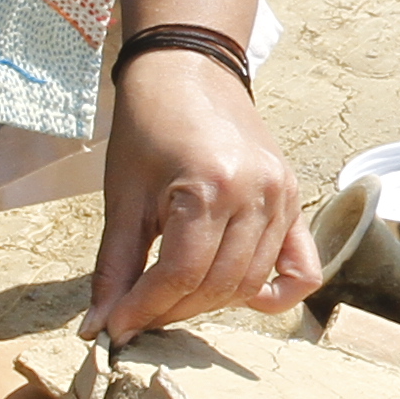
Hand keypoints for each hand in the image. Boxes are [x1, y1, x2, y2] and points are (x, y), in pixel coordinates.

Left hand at [86, 50, 315, 336]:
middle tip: (136, 316)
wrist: (188, 69)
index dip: (144, 310)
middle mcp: (255, 194)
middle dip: (172, 312)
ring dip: (209, 304)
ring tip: (172, 300)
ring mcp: (282, 197)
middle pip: (217, 286)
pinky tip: (245, 299)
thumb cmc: (149, 126)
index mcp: (209, 186)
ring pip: (250, 282)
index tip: (116, 329)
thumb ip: (114, 267)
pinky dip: (276, 292)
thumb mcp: (122, 197)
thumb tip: (99, 329)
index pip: (181, 276)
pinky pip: (301, 267)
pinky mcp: (293, 199)